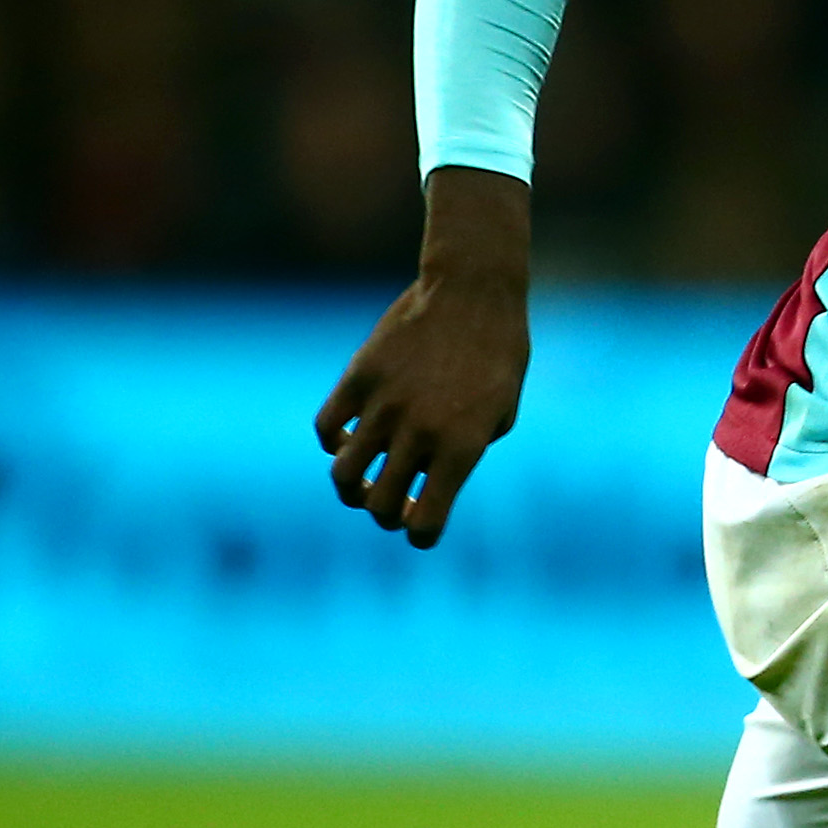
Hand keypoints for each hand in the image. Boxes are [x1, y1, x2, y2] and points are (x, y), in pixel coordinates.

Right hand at [317, 166, 533, 548]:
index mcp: (462, 449)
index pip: (424, 523)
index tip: (422, 526)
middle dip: (386, 516)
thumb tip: (427, 479)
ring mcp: (383, 406)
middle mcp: (419, 434)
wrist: (473, 293)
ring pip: (344, 476)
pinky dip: (335, 443)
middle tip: (395, 504)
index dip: (420, 535)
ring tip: (364, 482)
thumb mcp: (500, 413)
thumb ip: (464, 452)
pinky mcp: (357, 378)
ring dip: (352, 490)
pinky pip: (327, 429)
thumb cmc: (498, 355)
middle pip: (380, 507)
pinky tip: (351, 438)